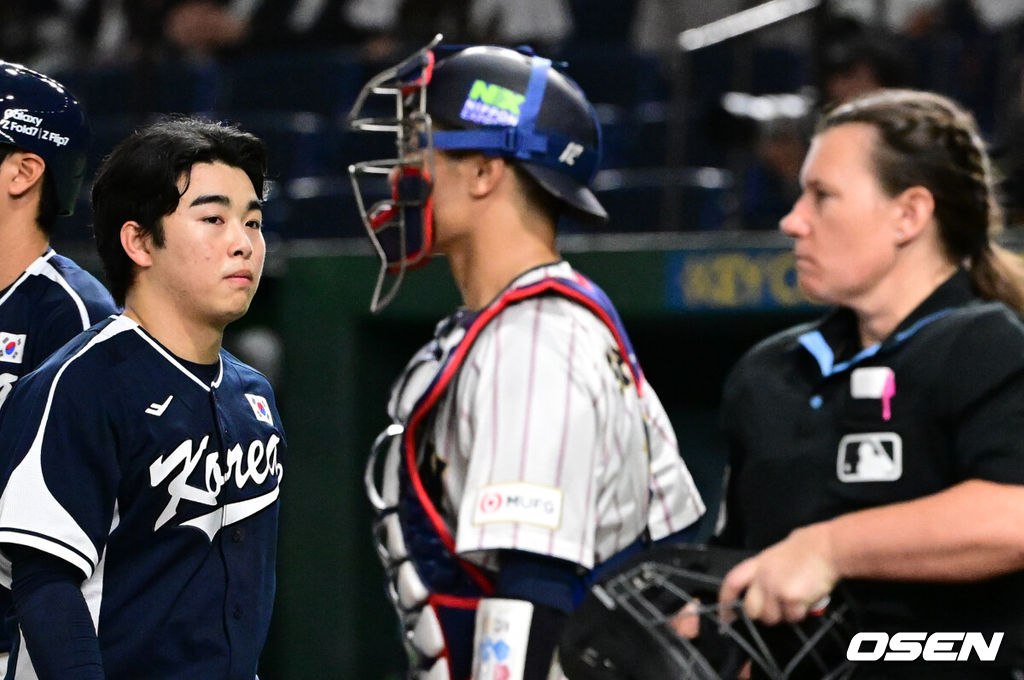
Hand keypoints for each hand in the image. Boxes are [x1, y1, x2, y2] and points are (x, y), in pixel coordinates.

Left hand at [718, 524, 838, 624]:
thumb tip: (766, 588)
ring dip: (785, 615)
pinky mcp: (790, 598)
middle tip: (781, 608)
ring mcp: (774, 588)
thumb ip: (767, 571)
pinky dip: (801, 613)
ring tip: (798, 600)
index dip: (726, 601)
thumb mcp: (778, 555)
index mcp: (757, 564)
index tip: (726, 617)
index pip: (732, 583)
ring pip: (772, 617)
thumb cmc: (808, 547)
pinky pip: (793, 617)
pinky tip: (809, 600)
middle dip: (764, 614)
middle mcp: (762, 577)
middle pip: (751, 610)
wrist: (828, 547)